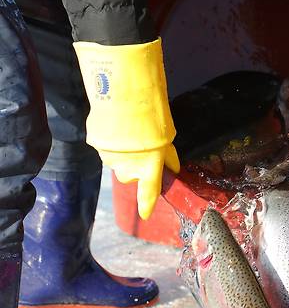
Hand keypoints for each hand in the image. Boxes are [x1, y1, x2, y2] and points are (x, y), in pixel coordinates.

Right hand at [74, 38, 178, 219]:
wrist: (122, 93)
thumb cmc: (150, 112)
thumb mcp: (166, 134)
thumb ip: (166, 153)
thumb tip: (173, 167)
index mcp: (149, 163)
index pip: (149, 190)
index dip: (147, 203)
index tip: (146, 214)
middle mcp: (128, 165)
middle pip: (130, 175)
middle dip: (134, 166)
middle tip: (140, 146)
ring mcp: (109, 156)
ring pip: (116, 161)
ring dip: (121, 152)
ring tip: (126, 130)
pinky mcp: (96, 144)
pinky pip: (105, 147)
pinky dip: (110, 141)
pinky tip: (114, 125)